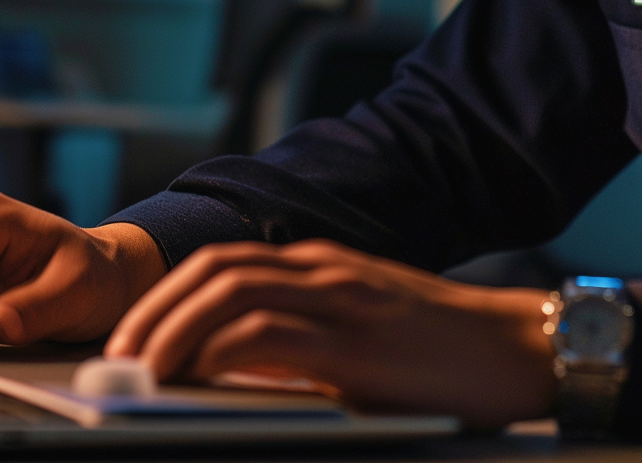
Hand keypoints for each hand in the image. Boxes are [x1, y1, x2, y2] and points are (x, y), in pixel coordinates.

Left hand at [104, 239, 556, 428]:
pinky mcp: (357, 339)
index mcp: (320, 267)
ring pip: (230, 290)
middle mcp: (324, 270)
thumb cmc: (444, 355)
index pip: (222, 264)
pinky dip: (221, 351)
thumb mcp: (360, 339)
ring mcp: (341, 298)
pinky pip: (269, 332)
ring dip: (175, 328)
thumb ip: (302, 345)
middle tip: (121, 356)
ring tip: (146, 368)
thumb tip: (230, 375)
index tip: (133, 337)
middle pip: (213, 269)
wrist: (521, 350)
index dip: (166, 296)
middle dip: (155, 310)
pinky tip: (200, 376)